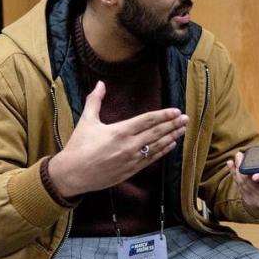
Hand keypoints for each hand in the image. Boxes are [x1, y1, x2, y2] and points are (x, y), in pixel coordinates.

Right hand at [48, 81, 186, 196]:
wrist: (72, 174)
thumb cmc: (78, 146)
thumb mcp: (86, 121)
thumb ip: (95, 101)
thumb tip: (101, 83)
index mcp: (119, 131)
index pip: (147, 120)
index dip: (163, 115)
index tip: (176, 111)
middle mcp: (129, 145)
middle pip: (156, 132)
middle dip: (173, 124)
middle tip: (186, 118)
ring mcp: (131, 159)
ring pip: (157, 146)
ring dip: (172, 137)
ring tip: (183, 129)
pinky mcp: (131, 170)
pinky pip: (151, 159)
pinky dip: (163, 151)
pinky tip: (171, 144)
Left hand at [226, 144, 258, 210]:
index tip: (256, 175)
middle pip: (252, 182)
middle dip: (245, 170)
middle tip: (241, 156)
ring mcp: (255, 197)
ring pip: (243, 183)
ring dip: (238, 169)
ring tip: (238, 157)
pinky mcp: (246, 198)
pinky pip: (238, 186)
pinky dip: (233, 174)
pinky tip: (230, 164)